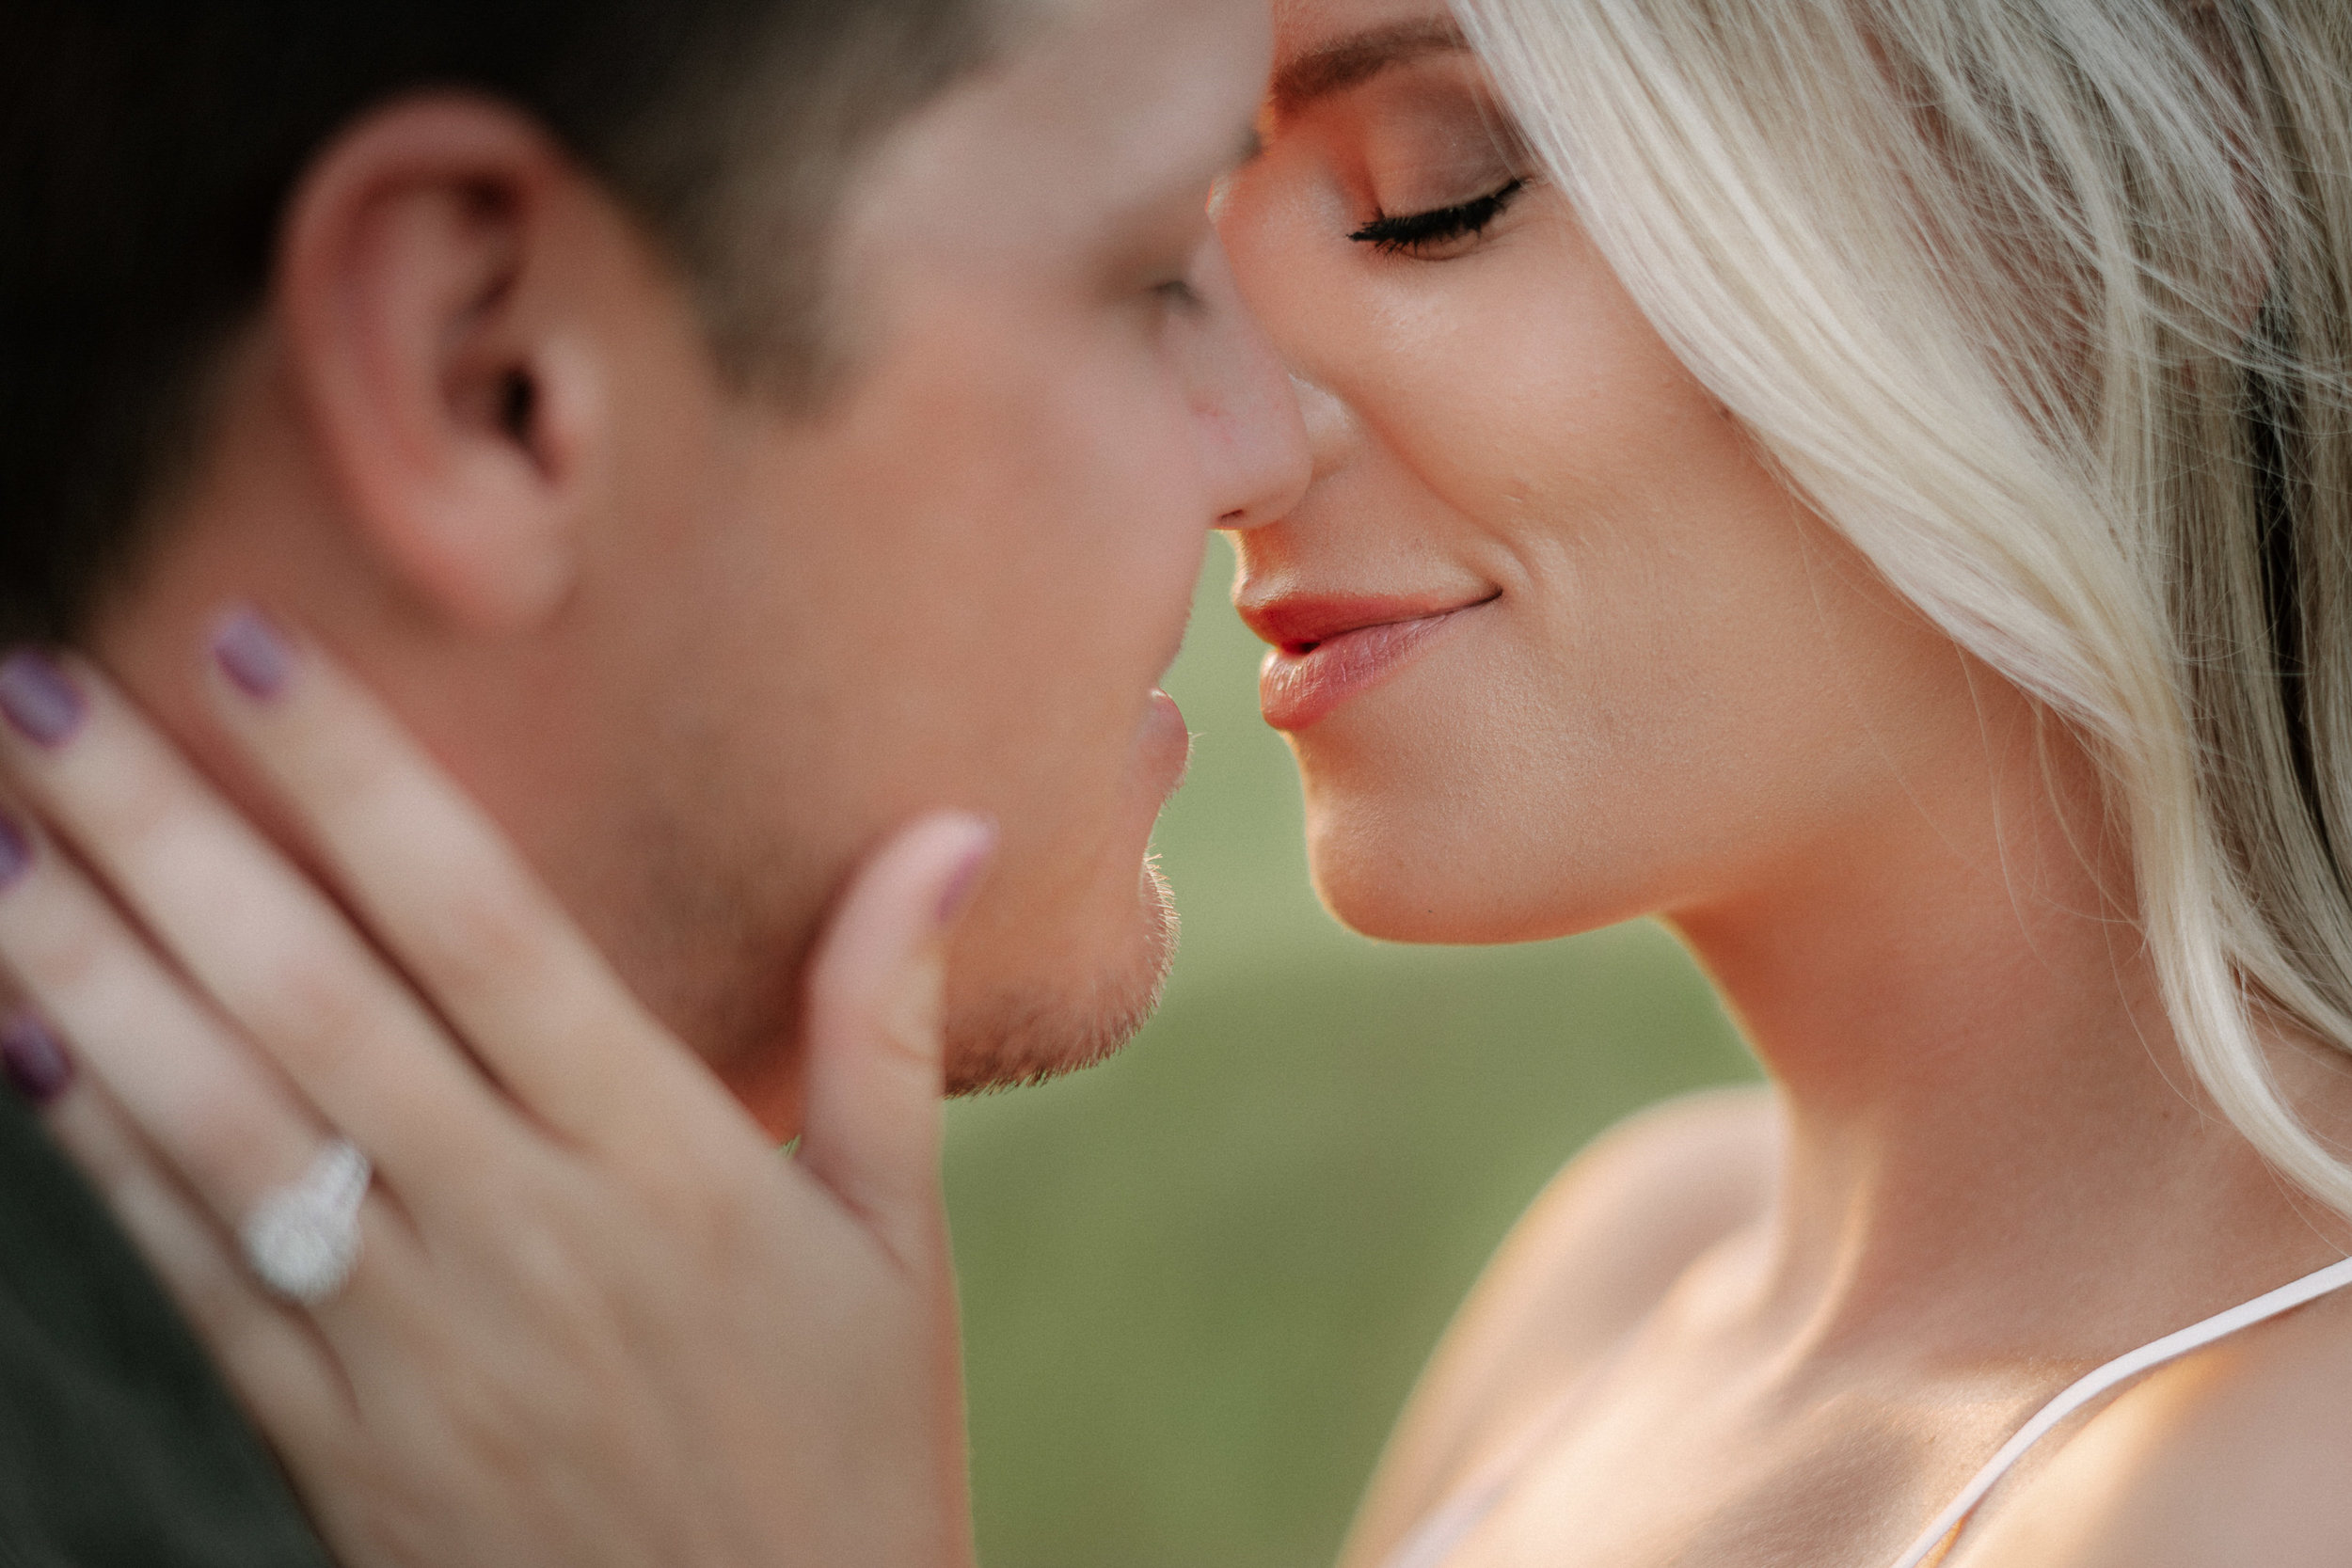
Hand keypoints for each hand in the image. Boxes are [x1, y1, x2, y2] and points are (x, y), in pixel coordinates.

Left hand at [0, 610, 989, 1567]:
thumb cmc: (849, 1447)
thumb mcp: (897, 1234)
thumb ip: (884, 1021)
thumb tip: (951, 829)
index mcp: (663, 1163)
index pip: (483, 931)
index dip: (359, 787)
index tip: (248, 651)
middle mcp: (518, 1229)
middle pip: (311, 1002)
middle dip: (160, 839)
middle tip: (38, 693)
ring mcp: (411, 1338)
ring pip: (217, 1126)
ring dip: (82, 972)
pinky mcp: (337, 1436)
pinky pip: (194, 1275)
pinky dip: (99, 1153)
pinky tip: (26, 1043)